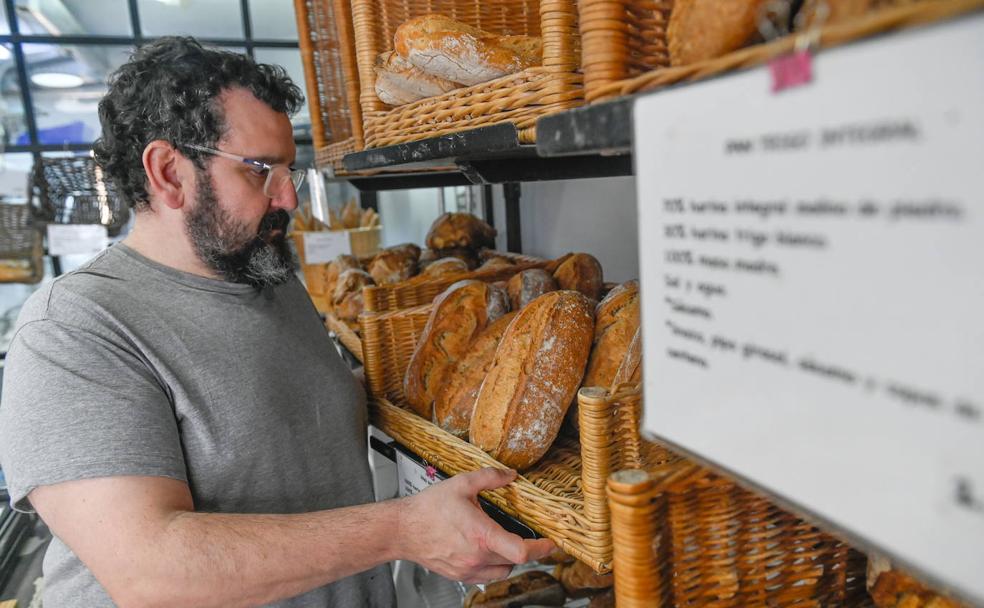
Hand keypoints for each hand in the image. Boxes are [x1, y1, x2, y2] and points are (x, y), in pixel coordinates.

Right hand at [398, 468, 555, 583]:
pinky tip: (486, 550)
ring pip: (503, 571)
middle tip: (529, 536)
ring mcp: (469, 569)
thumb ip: (490, 477)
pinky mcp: (461, 576)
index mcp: (481, 535)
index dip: (542, 549)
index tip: (551, 542)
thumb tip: (510, 475)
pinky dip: (493, 566)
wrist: (403, 529)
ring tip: (503, 541)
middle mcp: (477, 556)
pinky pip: (487, 576)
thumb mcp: (461, 484)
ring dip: (509, 558)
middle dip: (526, 549)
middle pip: (516, 561)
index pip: (522, 551)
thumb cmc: (428, 509)